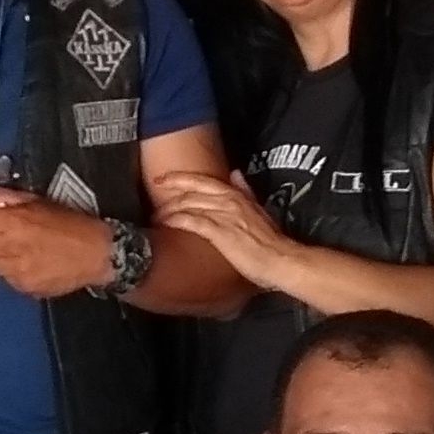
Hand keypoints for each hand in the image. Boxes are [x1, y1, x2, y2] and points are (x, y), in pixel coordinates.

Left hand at [0, 186, 112, 296]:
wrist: (98, 254)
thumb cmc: (71, 222)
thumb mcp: (37, 201)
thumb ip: (2, 199)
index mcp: (14, 223)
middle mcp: (11, 249)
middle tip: (5, 233)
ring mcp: (17, 272)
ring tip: (18, 248)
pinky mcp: (24, 287)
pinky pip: (6, 277)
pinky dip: (11, 269)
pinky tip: (27, 262)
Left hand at [149, 167, 294, 288]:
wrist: (279, 260)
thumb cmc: (270, 241)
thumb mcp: (259, 210)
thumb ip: (245, 191)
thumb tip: (236, 173)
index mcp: (237, 195)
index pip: (204, 180)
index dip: (181, 177)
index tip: (164, 178)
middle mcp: (229, 201)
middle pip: (192, 189)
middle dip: (169, 188)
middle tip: (154, 192)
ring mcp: (224, 215)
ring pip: (189, 204)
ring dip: (169, 209)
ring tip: (156, 216)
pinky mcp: (220, 232)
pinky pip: (193, 221)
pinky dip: (176, 220)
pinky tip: (166, 224)